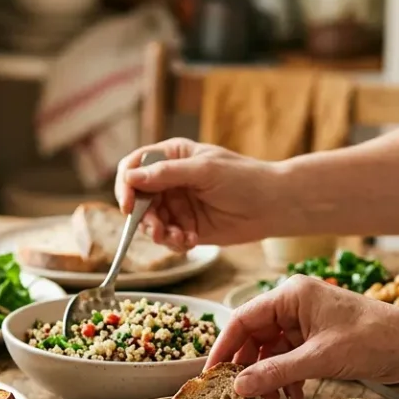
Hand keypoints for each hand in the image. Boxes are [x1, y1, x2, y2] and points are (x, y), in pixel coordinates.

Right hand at [114, 138, 282, 248]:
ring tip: (179, 238)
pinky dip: (175, 242)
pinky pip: (168, 237)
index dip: (125, 185)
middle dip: (144, 217)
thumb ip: (167, 174)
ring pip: (151, 222)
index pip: (133, 167)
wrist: (272, 206)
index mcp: (171, 156)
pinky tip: (192, 241)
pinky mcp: (186, 226)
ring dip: (160, 233)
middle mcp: (169, 180)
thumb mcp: (204, 170)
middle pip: (137, 199)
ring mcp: (177, 205)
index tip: (127, 205)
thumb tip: (130, 177)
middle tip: (157, 230)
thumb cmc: (243, 179)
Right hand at [207, 275, 398, 398]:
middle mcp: (294, 303)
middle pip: (254, 336)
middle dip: (249, 368)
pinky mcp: (317, 337)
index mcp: (291, 294)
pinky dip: (286, 377)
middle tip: (241, 396)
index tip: (211, 374)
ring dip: (268, 377)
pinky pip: (288, 357)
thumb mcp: (319, 359)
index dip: (224, 347)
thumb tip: (239, 386)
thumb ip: (275, 372)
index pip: (243, 319)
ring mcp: (306, 320)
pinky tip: (291, 397)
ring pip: (271, 350)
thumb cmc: (373, 340)